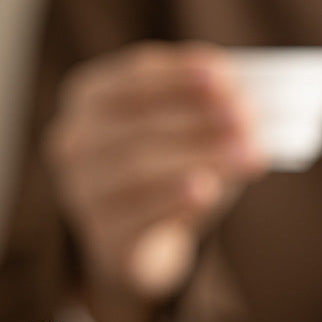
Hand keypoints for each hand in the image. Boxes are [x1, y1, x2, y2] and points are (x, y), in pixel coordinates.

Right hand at [45, 41, 267, 300]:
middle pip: (134, 125)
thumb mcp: (188, 131)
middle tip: (245, 118)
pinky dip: (174, 199)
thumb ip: (213, 111)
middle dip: (195, 118)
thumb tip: (247, 107)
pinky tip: (207, 190)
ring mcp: (83, 196)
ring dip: (198, 158)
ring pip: (136, 170)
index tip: (224, 75)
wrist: (140, 246)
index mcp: (90, 100)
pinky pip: (138, 217)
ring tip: (247, 156)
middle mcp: (74, 144)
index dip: (178, 77)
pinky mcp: (106, 240)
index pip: (131, 79)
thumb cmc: (168, 172)